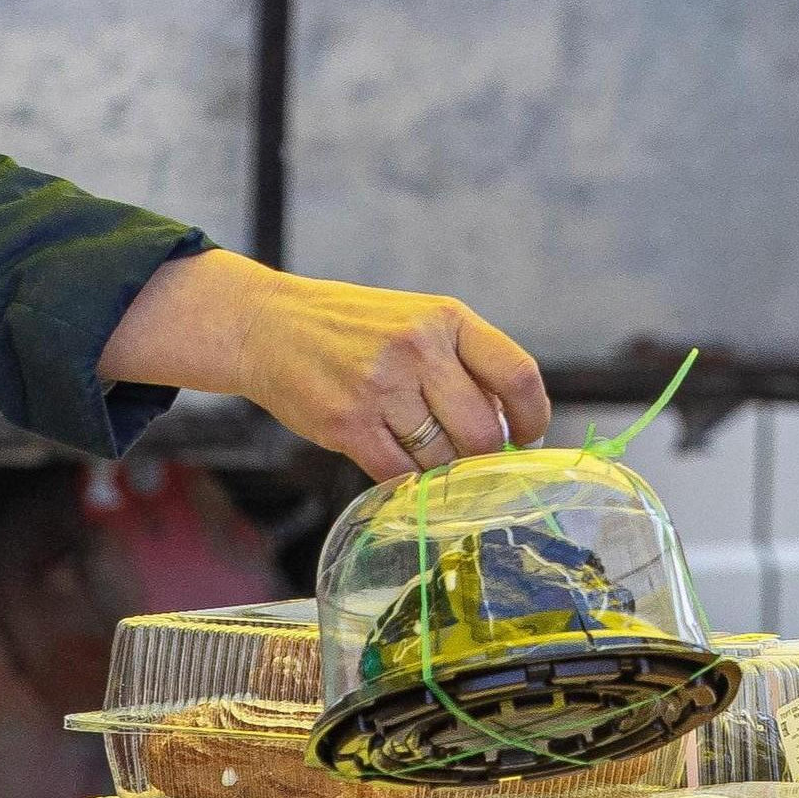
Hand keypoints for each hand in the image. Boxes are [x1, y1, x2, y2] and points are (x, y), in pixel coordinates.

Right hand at [100, 251, 553, 484]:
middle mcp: (417, 348)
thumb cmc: (350, 328)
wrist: (266, 325)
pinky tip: (395, 463)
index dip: (532, 417)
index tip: (527, 437)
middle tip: (469, 459)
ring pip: (442, 459)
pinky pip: (398, 474)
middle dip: (482, 457)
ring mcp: (381, 387)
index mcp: (445, 317)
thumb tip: (509, 424)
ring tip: (422, 454)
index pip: (517, 375)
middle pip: (482, 432)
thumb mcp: (416, 319)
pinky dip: (404, 480)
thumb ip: (462, 360)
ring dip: (440, 470)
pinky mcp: (347, 424)